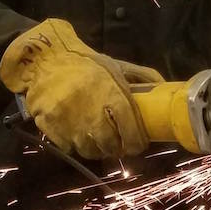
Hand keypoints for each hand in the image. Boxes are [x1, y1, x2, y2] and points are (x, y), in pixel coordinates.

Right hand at [0, 18, 163, 158]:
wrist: (46, 59)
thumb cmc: (86, 63)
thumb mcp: (116, 65)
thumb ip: (141, 76)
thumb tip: (164, 85)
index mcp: (112, 96)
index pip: (131, 133)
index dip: (137, 143)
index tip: (138, 144)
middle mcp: (91, 113)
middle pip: (110, 146)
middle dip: (116, 147)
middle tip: (118, 142)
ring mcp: (69, 122)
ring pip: (89, 150)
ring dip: (96, 148)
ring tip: (98, 138)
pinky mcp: (50, 127)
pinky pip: (68, 147)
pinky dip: (75, 143)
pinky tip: (77, 132)